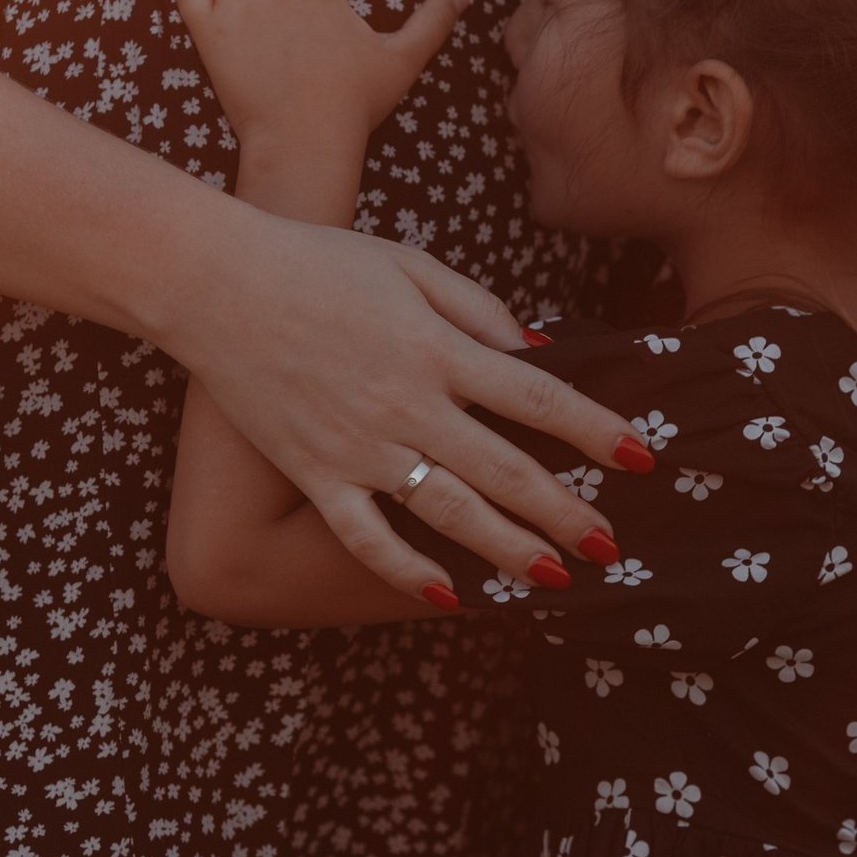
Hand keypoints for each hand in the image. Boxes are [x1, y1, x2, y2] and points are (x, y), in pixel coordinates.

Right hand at [167, 199, 654, 600]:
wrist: (215, 281)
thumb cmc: (316, 262)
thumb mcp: (410, 265)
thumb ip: (478, 309)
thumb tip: (540, 351)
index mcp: (437, 348)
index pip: (538, 400)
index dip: (595, 431)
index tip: (641, 459)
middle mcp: (408, 406)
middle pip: (508, 470)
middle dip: (568, 512)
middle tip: (613, 546)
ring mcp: (360, 447)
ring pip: (450, 513)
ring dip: (508, 549)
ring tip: (555, 578)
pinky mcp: (316, 474)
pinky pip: (369, 537)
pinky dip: (409, 570)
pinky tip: (451, 594)